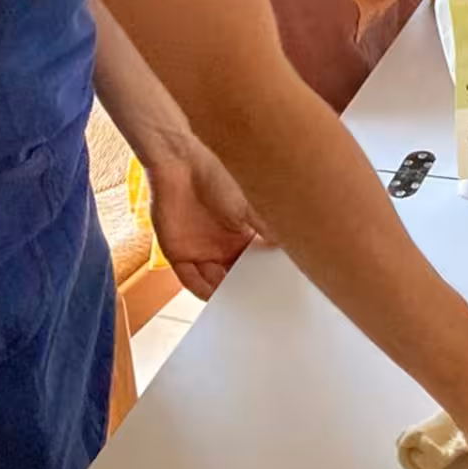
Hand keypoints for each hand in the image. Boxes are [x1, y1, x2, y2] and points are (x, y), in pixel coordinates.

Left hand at [147, 147, 268, 300]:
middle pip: (234, 275)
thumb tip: (289, 247)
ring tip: (237, 305)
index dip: (262, 275)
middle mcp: (222, 244)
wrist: (182, 162)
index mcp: (242, 233)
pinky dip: (201, 289)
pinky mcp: (178, 252)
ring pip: (213, 281)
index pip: (254, 262)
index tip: (275, 289)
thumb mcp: (251, 205)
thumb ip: (268, 230)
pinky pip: (189, 278)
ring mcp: (200, 249)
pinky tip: (213, 297)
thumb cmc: (219, 175)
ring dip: (223, 293)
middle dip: (243, 289)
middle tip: (256, 305)